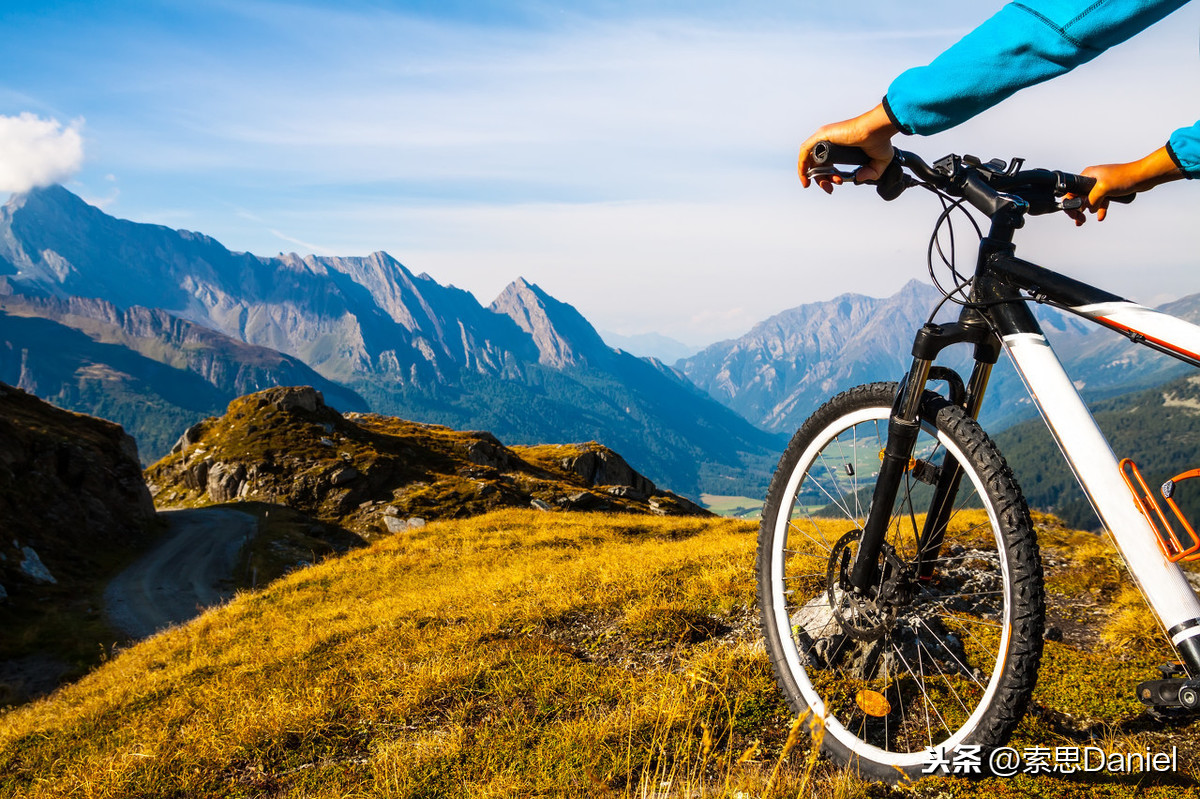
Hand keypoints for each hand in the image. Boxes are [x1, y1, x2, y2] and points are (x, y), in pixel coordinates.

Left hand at [798, 103, 898, 192]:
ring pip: (810, 160)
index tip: (838, 183)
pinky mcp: (821, 136)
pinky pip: (804, 151)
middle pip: (817, 164)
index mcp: (840, 146)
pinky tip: (805, 178)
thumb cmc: (880, 140)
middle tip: (830, 189)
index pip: (826, 163)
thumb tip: (857, 179)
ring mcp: (824, 137)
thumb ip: (870, 173)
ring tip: (826, 186)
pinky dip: (802, 165)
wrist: (878, 129)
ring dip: (814, 176)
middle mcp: (830, 141)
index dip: (829, 176)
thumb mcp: (878, 162)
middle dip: (822, 180)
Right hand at [1065, 146, 1181, 224]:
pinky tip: (1100, 216)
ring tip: (1083, 221)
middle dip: (1077, 209)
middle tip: (1079, 219)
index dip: (1070, 203)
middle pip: (1079, 196)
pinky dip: (1100, 209)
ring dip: (1087, 210)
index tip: (1074, 213)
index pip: (1072, 190)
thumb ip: (1091, 200)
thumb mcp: (1102, 189)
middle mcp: (1093, 179)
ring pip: (1090, 200)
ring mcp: (1102, 184)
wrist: (1143, 176)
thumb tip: (1087, 209)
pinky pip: (1101, 201)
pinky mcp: (1110, 189)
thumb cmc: (1125, 177)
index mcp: (1088, 175)